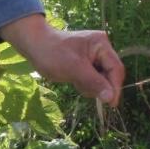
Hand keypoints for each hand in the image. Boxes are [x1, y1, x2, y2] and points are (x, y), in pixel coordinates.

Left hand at [0, 14, 124, 106]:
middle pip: (110, 72)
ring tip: (75, 82)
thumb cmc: (52, 54)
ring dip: (90, 84)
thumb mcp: (73, 69)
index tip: (111, 104)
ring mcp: (94, 54)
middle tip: (84, 90)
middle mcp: (101, 47)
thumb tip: (110, 98)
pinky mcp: (87, 61)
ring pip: (101, 76)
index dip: (115, 87)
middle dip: (99, 85)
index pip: (116, 68)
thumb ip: (94, 83)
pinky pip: (93, 76)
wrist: (34, 44)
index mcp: (102, 44)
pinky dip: (85, 82)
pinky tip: (74, 80)